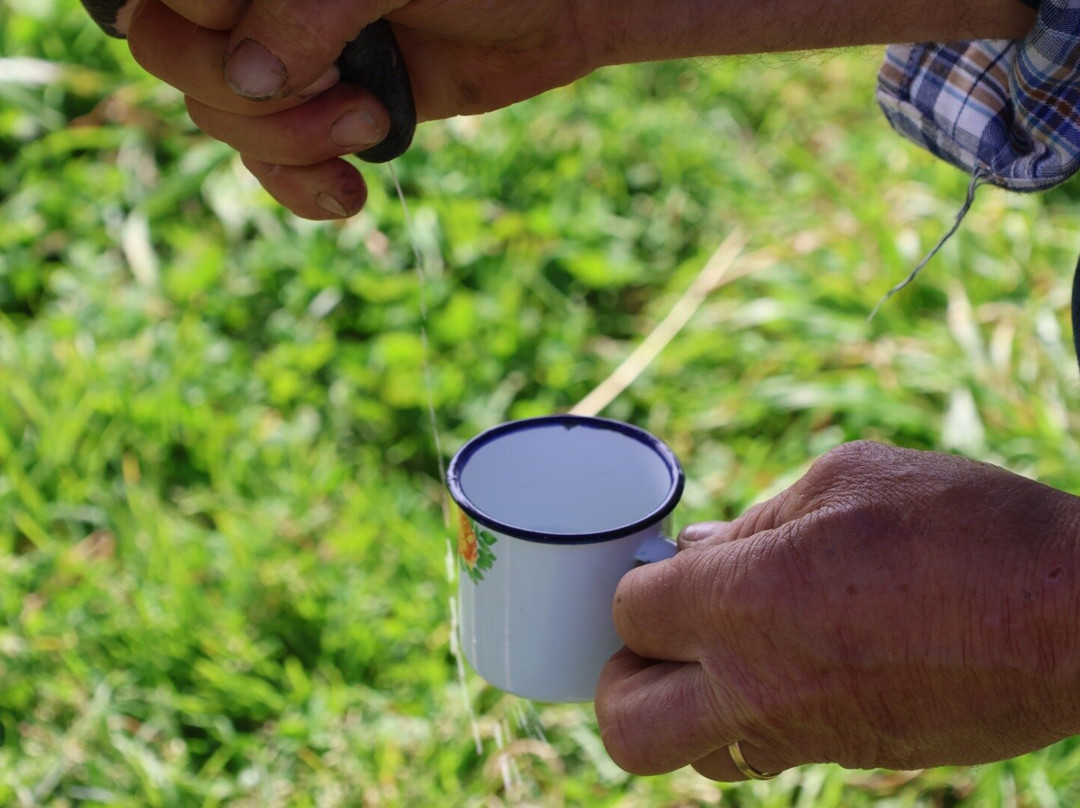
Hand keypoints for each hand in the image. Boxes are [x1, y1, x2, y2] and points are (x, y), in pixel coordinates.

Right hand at [90, 0, 597, 218]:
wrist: (556, 13)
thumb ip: (308, 12)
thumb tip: (245, 79)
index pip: (170, 1)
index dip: (219, 35)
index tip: (317, 53)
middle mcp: (257, 1)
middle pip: (175, 59)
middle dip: (259, 98)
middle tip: (350, 94)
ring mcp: (287, 55)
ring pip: (222, 118)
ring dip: (293, 143)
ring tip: (373, 125)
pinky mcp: (322, 111)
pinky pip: (269, 165)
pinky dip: (302, 189)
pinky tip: (349, 195)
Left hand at [595, 441, 1079, 778]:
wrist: (1076, 618)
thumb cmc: (965, 528)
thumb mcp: (847, 482)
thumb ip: (754, 523)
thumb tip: (695, 551)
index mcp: (744, 604)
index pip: (628, 614)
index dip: (638, 582)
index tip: (665, 566)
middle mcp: (758, 687)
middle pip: (625, 725)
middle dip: (623, 679)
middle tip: (660, 634)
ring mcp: (807, 736)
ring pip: (694, 754)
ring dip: (687, 706)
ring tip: (729, 647)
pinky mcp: (853, 758)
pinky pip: (765, 753)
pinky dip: (754, 717)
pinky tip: (796, 660)